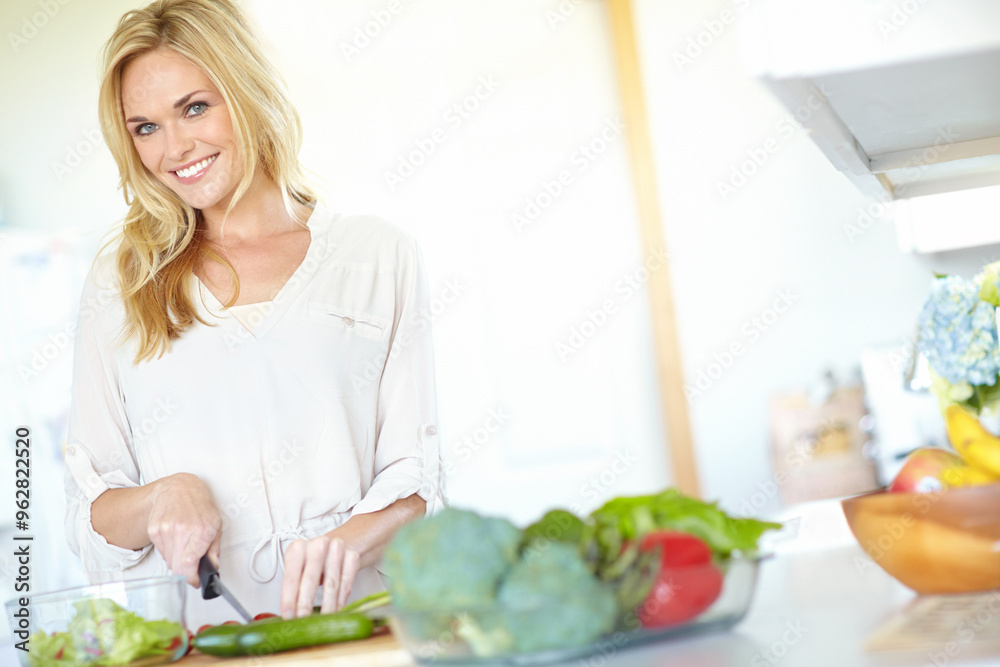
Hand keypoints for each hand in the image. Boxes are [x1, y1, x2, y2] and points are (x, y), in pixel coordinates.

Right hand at [146, 473, 222, 587]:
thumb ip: (214, 549)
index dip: (192, 578)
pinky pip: (161, 552)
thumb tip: (213, 567)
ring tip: (184, 546)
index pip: (190, 563)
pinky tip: (175, 539)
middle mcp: (182, 530)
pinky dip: (168, 552)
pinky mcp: (154, 529)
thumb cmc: (200, 505)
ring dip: (177, 561)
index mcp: (201, 530)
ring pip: (169, 561)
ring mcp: (165, 529)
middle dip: (185, 572)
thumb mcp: (216, 524)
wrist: (179, 487)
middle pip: (177, 567)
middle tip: (191, 567)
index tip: (195, 582)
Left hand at [280, 534, 360, 618]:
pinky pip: (346, 582)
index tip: (288, 616)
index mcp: (297, 548)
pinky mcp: (352, 556)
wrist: (334, 548)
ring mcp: (337, 548)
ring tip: (322, 620)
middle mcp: (317, 545)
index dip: (288, 599)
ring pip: (331, 582)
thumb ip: (292, 589)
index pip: (291, 576)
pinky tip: (337, 610)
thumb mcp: (297, 570)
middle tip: (304, 621)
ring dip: (326, 605)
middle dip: (306, 604)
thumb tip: (288, 616)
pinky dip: (341, 599)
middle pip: (311, 579)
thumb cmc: (312, 562)